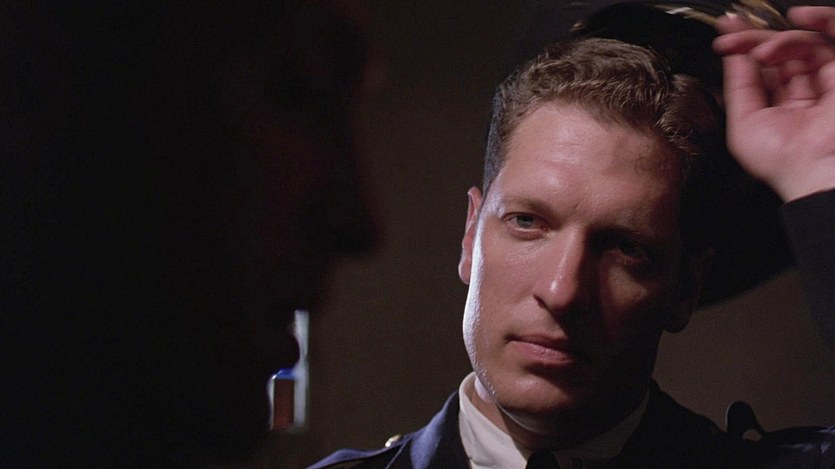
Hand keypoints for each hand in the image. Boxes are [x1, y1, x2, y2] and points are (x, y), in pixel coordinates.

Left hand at [713, 6, 834, 200]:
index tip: (724, 35)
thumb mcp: (744, 122)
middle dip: (752, 39)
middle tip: (731, 36)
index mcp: (779, 107)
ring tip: (760, 52)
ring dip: (777, 40)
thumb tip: (732, 53)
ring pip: (801, 43)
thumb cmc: (780, 160)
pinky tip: (797, 19)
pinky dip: (820, 21)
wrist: (812, 168)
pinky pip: (832, 35)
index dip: (742, 49)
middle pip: (778, 52)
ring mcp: (825, 81)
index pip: (761, 69)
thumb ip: (739, 85)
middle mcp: (803, 92)